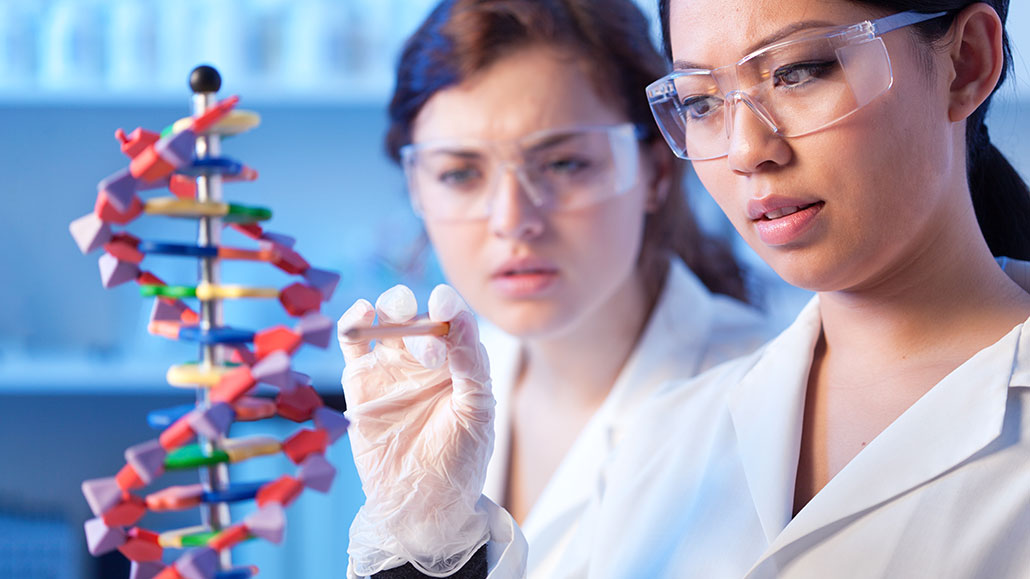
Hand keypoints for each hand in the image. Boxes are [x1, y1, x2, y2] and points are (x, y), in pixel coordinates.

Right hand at [339, 284, 494, 575]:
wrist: (421, 505)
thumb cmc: (459, 461)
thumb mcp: (476, 411)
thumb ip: (470, 363)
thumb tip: (460, 316)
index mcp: (461, 361)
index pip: (454, 320)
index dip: (448, 306)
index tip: (444, 304)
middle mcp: (426, 358)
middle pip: (418, 314)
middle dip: (421, 320)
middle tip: (429, 354)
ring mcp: (393, 367)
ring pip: (388, 319)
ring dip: (392, 311)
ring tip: (397, 326)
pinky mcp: (361, 380)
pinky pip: (354, 341)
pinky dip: (355, 321)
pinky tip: (362, 314)